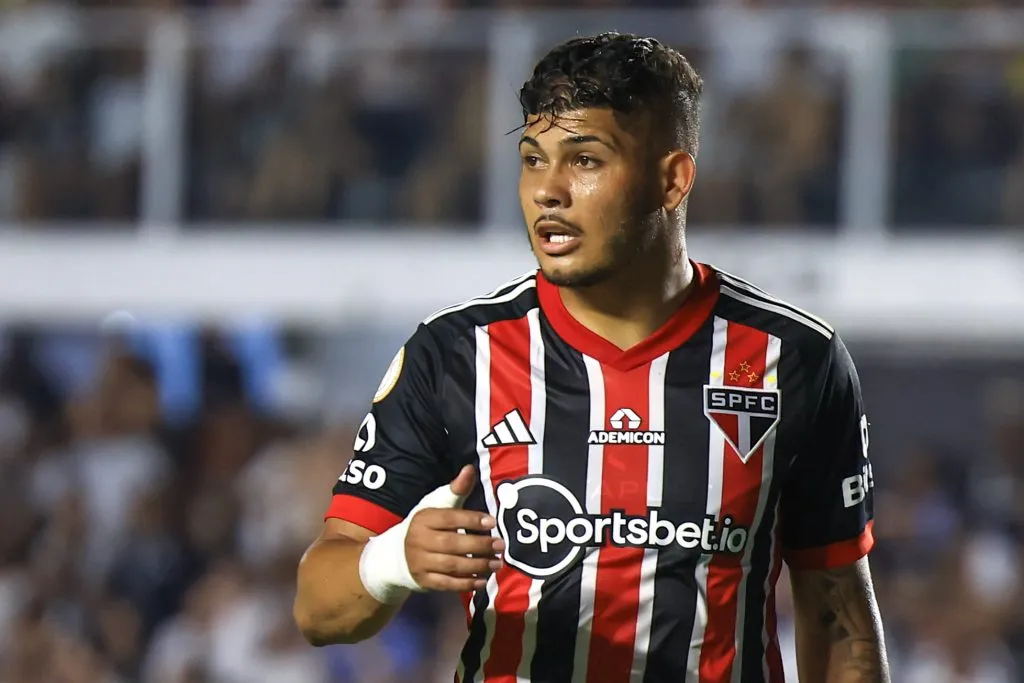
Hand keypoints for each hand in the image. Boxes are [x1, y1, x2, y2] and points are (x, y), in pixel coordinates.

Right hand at [404, 465, 504, 591]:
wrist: (397, 554)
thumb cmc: (426, 526)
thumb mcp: (437, 504)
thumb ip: (456, 490)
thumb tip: (470, 469)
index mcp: (424, 518)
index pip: (449, 518)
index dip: (471, 520)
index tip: (492, 522)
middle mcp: (419, 540)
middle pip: (452, 544)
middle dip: (479, 545)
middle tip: (501, 545)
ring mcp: (420, 562)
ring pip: (451, 565)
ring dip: (477, 565)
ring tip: (497, 563)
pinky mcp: (424, 581)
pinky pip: (447, 584)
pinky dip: (466, 584)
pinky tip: (483, 580)